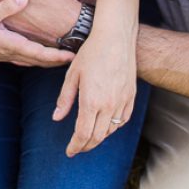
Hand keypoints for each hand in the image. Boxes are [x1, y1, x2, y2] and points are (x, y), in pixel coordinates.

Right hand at [0, 0, 74, 66]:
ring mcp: (7, 55)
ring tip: (62, 57)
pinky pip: (25, 58)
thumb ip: (4, 8)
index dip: (56, 56)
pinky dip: (36, 57)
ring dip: (47, 60)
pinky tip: (40, 53)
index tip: (72, 56)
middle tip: (75, 58)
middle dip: (56, 61)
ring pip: (32, 60)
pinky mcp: (2, 53)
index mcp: (10, 44)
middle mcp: (11, 53)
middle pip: (39, 61)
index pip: (39, 54)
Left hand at [53, 31, 137, 156]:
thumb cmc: (92, 52)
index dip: (75, 146)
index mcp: (92, 101)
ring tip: (89, 136)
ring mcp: (122, 101)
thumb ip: (65, 98)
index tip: (69, 151)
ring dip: (99, 137)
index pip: (83, 134)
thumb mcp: (72, 74)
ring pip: (111, 130)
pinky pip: (123, 120)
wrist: (115, 37)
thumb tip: (56, 118)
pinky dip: (114, 127)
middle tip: (77, 148)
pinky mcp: (131, 96)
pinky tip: (106, 125)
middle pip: (98, 137)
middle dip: (86, 146)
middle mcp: (109, 105)